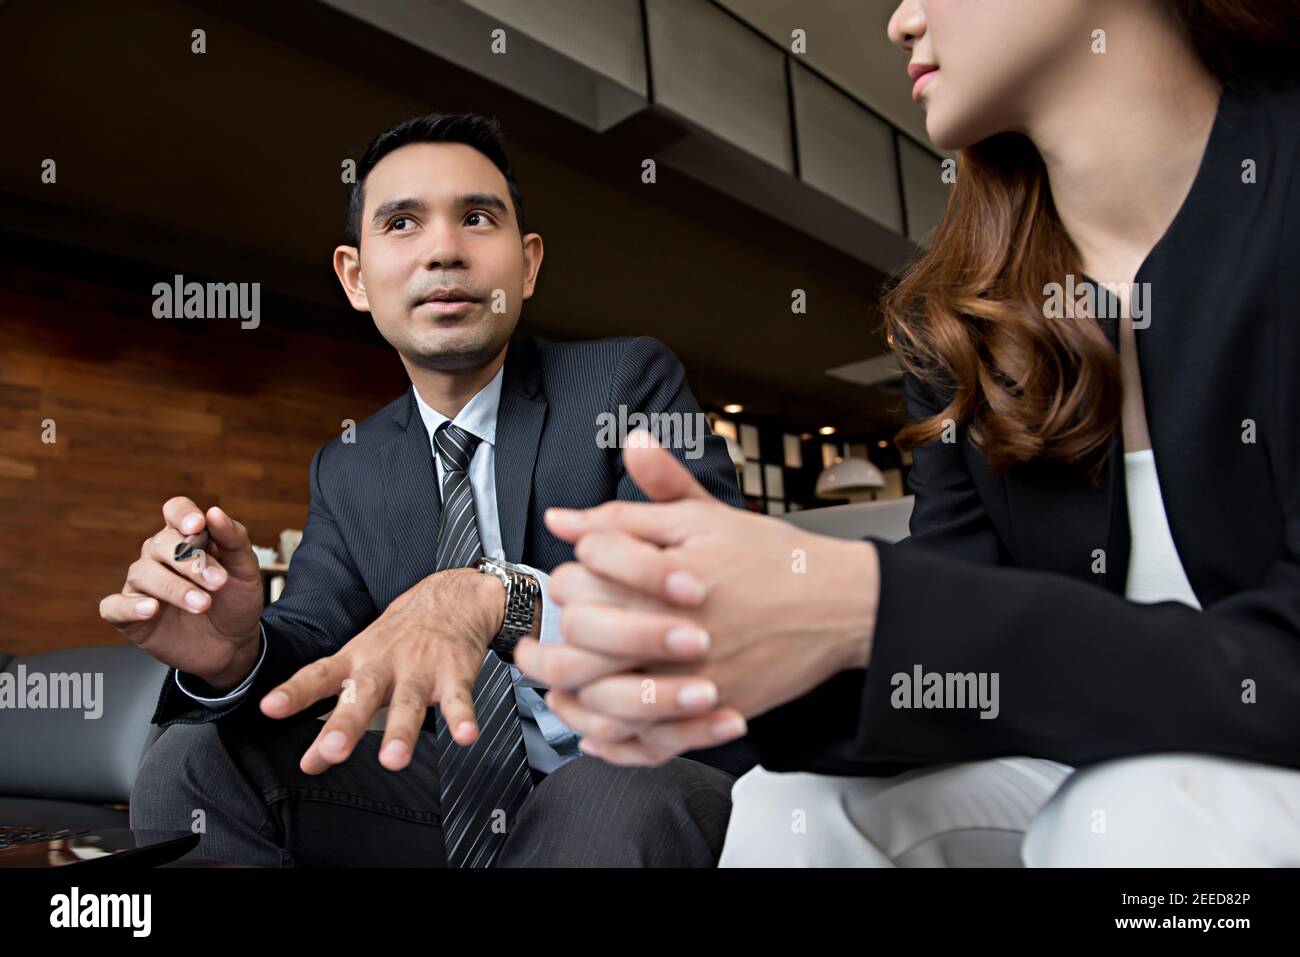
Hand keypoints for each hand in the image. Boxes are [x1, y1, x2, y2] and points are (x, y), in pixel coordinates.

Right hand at [100, 498, 264, 691]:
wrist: (233, 644)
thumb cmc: (235, 601)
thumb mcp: (246, 571)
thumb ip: (234, 540)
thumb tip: (215, 512)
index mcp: (186, 538)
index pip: (174, 511)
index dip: (182, 514)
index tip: (198, 527)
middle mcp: (159, 557)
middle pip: (160, 544)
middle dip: (190, 562)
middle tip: (219, 583)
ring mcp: (142, 586)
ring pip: (142, 573)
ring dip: (173, 587)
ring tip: (202, 604)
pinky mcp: (130, 616)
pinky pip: (114, 606)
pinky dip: (130, 606)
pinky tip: (152, 609)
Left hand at [256, 568, 508, 773]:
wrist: (451, 598)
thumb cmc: (398, 639)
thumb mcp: (361, 664)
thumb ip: (335, 715)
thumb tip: (309, 764)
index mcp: (357, 660)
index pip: (319, 675)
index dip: (295, 691)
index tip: (270, 707)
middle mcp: (385, 664)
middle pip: (363, 694)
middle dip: (346, 724)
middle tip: (332, 751)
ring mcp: (421, 668)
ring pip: (410, 702)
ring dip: (402, 731)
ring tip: (393, 760)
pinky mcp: (455, 674)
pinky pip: (459, 699)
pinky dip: (463, 717)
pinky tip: (465, 735)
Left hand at [513, 433, 878, 765]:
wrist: (838, 604)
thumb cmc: (771, 557)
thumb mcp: (702, 514)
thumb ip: (631, 510)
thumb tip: (562, 518)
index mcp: (662, 573)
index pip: (583, 572)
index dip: (572, 570)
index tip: (579, 575)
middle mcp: (671, 626)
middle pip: (580, 638)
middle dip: (548, 640)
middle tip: (536, 644)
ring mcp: (691, 676)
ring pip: (603, 697)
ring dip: (568, 696)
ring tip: (553, 688)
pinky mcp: (710, 714)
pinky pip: (647, 742)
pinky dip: (613, 741)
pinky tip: (595, 730)